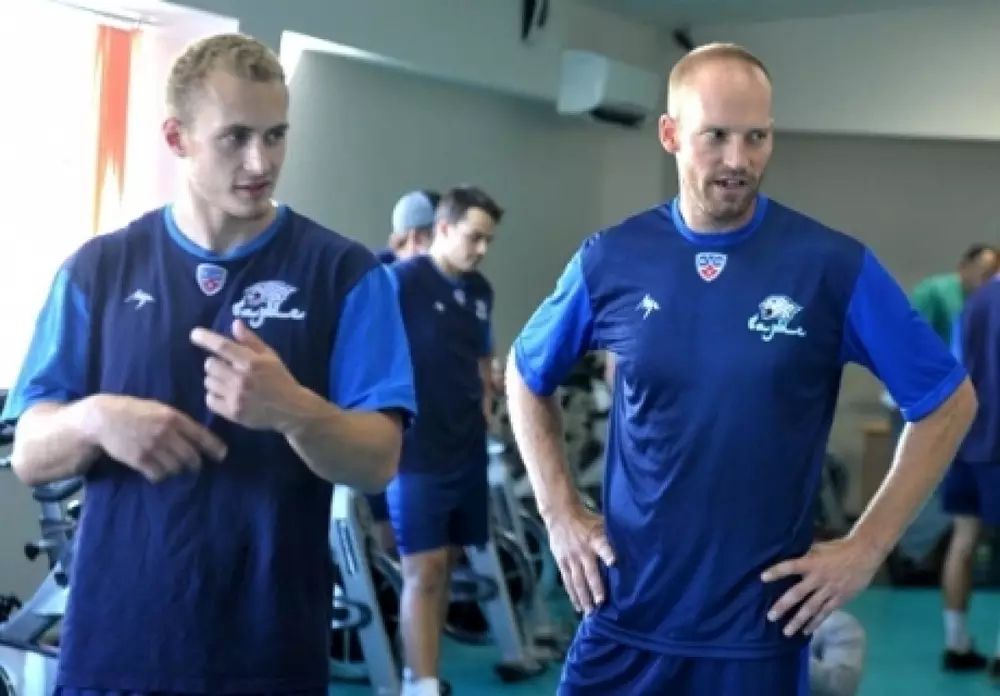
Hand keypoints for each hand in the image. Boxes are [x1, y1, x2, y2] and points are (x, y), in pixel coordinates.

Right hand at [87, 395, 226, 481]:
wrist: (104, 419)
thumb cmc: (134, 412)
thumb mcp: (159, 409)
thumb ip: (178, 421)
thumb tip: (198, 436)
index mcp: (174, 418)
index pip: (201, 436)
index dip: (214, 448)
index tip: (222, 456)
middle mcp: (166, 433)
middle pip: (192, 457)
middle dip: (195, 464)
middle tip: (195, 466)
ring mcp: (153, 448)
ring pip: (176, 468)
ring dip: (177, 470)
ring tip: (171, 466)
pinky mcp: (140, 460)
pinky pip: (159, 475)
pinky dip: (161, 475)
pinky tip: (157, 470)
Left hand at [190, 320, 304, 431]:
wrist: (291, 408)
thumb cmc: (279, 378)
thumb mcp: (270, 356)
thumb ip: (251, 341)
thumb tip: (234, 323)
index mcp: (251, 362)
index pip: (222, 346)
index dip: (205, 338)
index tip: (194, 334)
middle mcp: (241, 379)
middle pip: (210, 365)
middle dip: (216, 363)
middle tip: (227, 368)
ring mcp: (236, 397)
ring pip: (208, 382)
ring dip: (215, 380)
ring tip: (229, 382)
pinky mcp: (232, 413)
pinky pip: (209, 399)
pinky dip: (214, 396)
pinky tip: (226, 395)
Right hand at [544, 502, 615, 613]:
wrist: (561, 514)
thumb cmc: (587, 520)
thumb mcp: (601, 523)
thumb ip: (612, 537)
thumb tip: (634, 545)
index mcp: (595, 539)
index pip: (602, 546)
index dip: (607, 553)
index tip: (614, 562)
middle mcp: (582, 551)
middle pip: (589, 572)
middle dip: (595, 588)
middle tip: (601, 604)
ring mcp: (571, 558)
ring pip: (577, 581)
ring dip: (584, 597)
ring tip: (590, 612)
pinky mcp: (562, 562)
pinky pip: (567, 581)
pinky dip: (573, 594)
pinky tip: (578, 606)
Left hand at [761, 537, 881, 636]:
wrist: (864, 554)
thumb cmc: (838, 548)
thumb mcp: (819, 547)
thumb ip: (805, 555)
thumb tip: (788, 555)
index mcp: (812, 563)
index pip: (791, 566)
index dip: (777, 571)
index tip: (762, 578)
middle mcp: (819, 578)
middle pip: (798, 593)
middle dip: (783, 606)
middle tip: (771, 616)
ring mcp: (830, 590)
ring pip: (811, 608)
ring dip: (798, 621)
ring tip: (786, 631)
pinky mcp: (840, 599)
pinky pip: (825, 613)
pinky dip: (816, 622)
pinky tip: (806, 631)